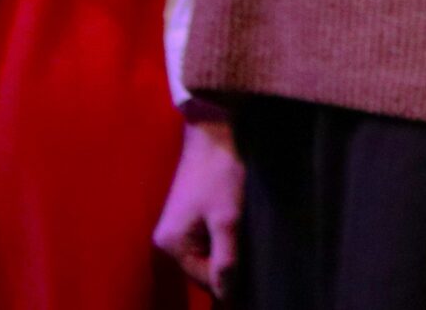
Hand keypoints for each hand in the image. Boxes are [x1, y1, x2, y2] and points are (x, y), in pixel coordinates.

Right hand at [153, 112, 242, 296]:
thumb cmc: (220, 173)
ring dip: (228, 247)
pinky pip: (206, 236)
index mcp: (172, 243)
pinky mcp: (187, 214)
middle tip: (254, 247)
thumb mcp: (227, 219)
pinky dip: (223, 234)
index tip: (257, 273)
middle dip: (229, 262)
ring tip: (246, 231)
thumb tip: (226, 295)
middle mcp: (168, 239)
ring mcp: (177, 225)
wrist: (215, 133)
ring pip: (207, 251)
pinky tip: (238, 222)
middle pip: (204, 267)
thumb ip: (225, 259)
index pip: (204, 278)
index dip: (230, 279)